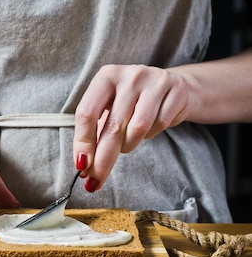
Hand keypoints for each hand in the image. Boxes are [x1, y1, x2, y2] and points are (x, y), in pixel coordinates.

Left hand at [73, 64, 189, 190]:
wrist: (173, 86)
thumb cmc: (132, 101)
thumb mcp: (109, 108)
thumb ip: (94, 132)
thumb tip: (83, 165)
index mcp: (106, 76)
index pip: (87, 112)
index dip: (83, 142)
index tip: (81, 166)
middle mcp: (130, 76)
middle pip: (112, 126)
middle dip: (103, 159)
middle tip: (96, 180)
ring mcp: (155, 81)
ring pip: (136, 128)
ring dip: (127, 145)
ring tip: (125, 144)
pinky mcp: (176, 91)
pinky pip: (158, 125)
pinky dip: (149, 136)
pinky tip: (147, 130)